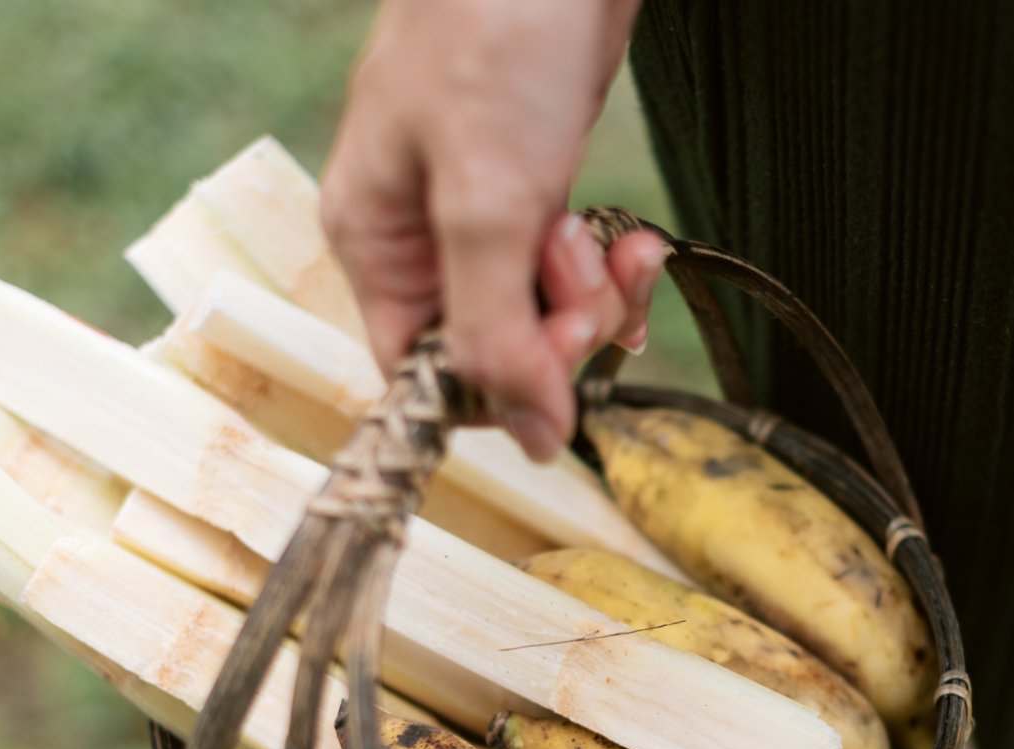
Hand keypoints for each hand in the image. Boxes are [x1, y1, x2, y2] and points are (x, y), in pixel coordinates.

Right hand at [320, 0, 667, 460]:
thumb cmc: (494, 36)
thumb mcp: (485, 200)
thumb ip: (498, 330)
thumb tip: (530, 442)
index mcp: (375, 243)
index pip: (425, 376)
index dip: (499, 389)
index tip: (560, 362)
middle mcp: (421, 237)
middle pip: (496, 349)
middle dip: (559, 330)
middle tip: (589, 273)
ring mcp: (484, 211)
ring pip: (545, 313)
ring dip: (595, 297)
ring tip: (615, 240)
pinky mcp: (540, 186)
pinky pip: (576, 269)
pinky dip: (614, 267)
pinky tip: (638, 243)